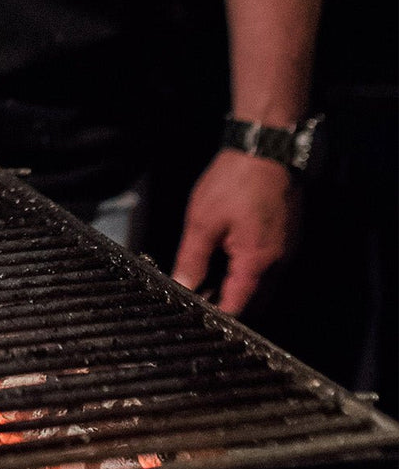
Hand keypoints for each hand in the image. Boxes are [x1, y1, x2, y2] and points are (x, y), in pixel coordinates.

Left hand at [172, 150, 297, 313]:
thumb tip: (183, 285)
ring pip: (262, 283)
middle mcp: (278, 260)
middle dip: (229, 304)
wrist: (265, 148)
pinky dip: (248, 270)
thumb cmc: (234, 181)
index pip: (239, 305)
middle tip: (199, 301)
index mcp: (258, 261)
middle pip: (254, 299)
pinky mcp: (285, 236)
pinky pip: (268, 264)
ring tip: (207, 282)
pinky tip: (226, 261)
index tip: (200, 320)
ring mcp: (286, 248)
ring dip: (238, 287)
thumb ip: (191, 259)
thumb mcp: (202, 223)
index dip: (218, 315)